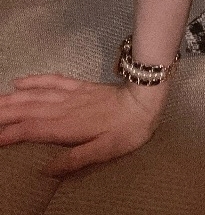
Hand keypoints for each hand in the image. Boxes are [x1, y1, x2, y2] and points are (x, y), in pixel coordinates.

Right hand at [0, 74, 166, 175]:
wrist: (145, 100)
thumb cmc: (126, 131)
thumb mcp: (105, 151)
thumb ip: (76, 160)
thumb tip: (46, 170)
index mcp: (68, 126)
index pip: (32, 129)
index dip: (11, 133)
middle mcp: (64, 108)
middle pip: (28, 110)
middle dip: (5, 113)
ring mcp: (71, 95)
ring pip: (35, 95)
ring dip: (13, 98)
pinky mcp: (79, 86)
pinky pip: (53, 81)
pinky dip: (35, 80)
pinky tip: (20, 81)